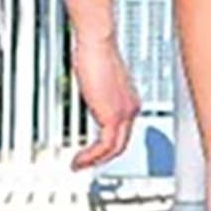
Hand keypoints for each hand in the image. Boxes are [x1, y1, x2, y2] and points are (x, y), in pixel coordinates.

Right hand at [69, 32, 139, 169]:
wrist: (97, 43)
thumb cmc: (95, 54)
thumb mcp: (98, 81)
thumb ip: (98, 95)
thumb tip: (92, 99)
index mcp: (129, 101)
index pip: (123, 132)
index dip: (108, 146)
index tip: (92, 153)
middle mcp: (131, 108)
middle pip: (122, 143)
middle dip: (102, 158)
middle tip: (85, 165)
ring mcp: (125, 113)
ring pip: (115, 148)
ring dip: (95, 161)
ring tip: (78, 166)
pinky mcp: (113, 115)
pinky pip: (105, 145)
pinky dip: (91, 156)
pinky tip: (79, 160)